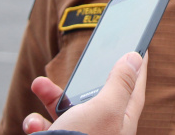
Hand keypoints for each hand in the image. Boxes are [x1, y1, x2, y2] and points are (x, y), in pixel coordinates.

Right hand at [22, 52, 146, 134]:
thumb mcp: (105, 107)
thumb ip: (119, 83)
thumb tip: (135, 59)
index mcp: (121, 122)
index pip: (135, 88)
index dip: (138, 68)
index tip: (140, 48)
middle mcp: (103, 131)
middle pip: (95, 96)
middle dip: (79, 79)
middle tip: (77, 63)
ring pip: (66, 110)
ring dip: (50, 96)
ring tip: (38, 85)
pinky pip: (47, 129)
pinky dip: (36, 123)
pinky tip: (33, 124)